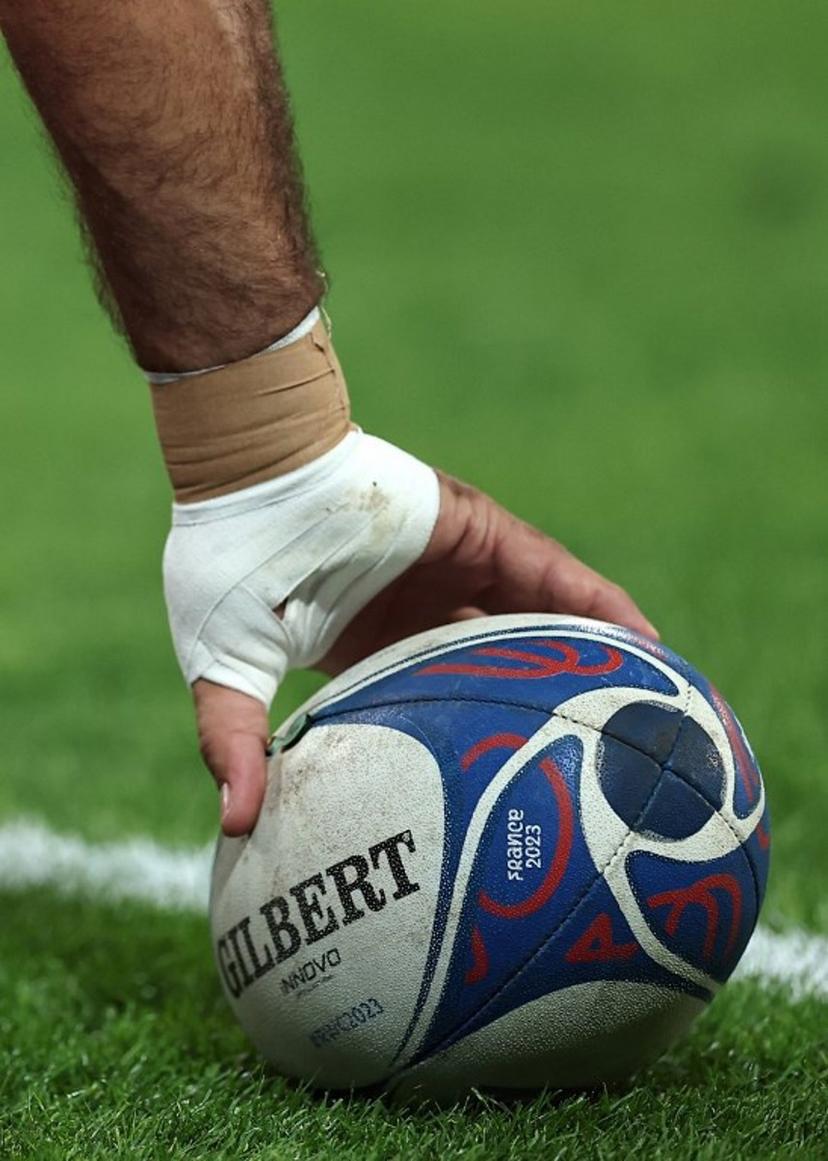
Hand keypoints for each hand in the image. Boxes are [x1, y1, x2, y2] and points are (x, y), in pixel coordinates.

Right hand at [195, 470, 656, 836]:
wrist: (253, 472)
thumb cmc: (231, 561)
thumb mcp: (229, 665)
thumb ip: (234, 740)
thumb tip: (235, 822)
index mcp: (380, 651)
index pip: (449, 710)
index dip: (483, 752)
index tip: (512, 808)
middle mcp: (433, 615)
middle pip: (513, 673)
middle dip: (555, 720)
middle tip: (604, 783)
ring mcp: (464, 574)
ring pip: (547, 627)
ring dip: (596, 670)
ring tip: (647, 729)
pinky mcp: (487, 534)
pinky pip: (560, 580)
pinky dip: (603, 614)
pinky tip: (647, 656)